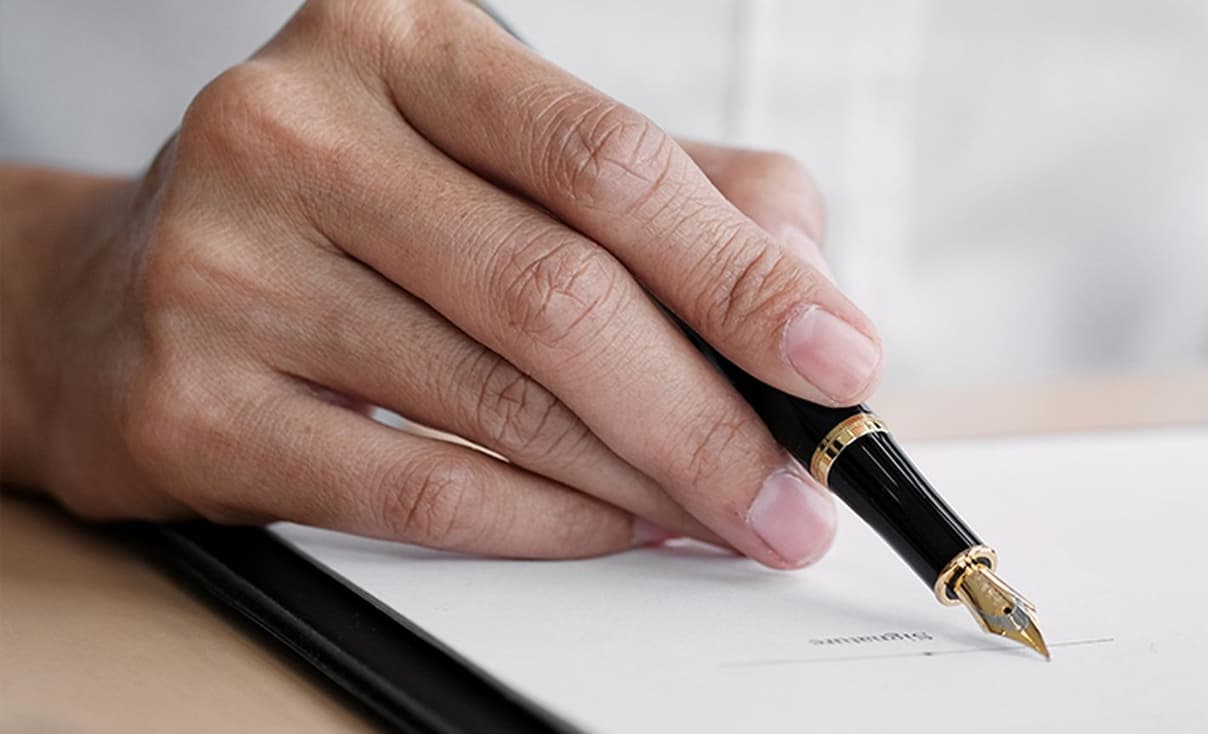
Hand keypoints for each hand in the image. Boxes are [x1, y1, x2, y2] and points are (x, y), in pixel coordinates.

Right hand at [0, 0, 880, 564]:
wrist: (111, 292)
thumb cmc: (348, 215)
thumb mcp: (504, 157)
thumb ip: (674, 200)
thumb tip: (805, 300)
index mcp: (400, 43)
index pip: (606, 158)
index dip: (739, 273)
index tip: (838, 358)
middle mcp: (296, 131)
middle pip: (559, 291)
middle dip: (710, 414)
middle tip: (796, 489)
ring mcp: (226, 265)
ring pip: (501, 401)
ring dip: (648, 480)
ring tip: (730, 513)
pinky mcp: (188, 401)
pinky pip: (419, 488)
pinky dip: (548, 523)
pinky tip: (617, 526)